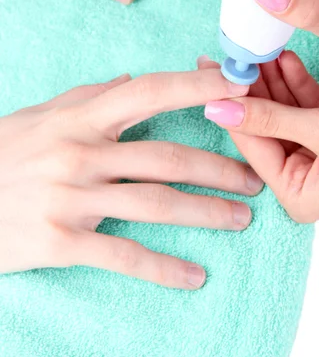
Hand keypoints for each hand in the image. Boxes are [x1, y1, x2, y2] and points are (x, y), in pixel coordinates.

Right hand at [0, 68, 260, 287]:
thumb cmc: (3, 152)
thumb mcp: (41, 115)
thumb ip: (88, 95)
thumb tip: (129, 80)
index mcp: (80, 118)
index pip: (150, 92)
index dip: (197, 86)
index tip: (238, 84)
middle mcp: (80, 153)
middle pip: (166, 157)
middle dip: (218, 167)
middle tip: (255, 177)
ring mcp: (71, 198)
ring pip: (154, 204)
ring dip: (205, 213)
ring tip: (241, 219)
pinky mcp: (60, 241)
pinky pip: (121, 255)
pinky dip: (162, 268)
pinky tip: (194, 276)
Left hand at [198, 53, 318, 221]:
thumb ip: (270, 117)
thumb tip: (217, 107)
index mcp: (297, 194)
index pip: (251, 143)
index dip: (231, 106)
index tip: (208, 74)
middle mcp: (305, 179)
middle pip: (266, 125)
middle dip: (252, 89)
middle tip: (228, 54)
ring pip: (286, 112)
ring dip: (274, 81)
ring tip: (256, 48)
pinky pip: (309, 107)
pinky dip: (298, 83)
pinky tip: (285, 58)